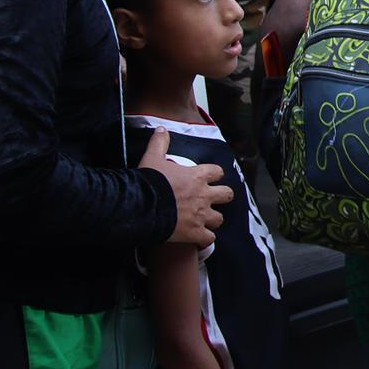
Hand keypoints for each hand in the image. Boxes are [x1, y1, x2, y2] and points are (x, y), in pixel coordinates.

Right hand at [140, 129, 231, 246]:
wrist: (142, 207)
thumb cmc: (149, 182)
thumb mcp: (152, 157)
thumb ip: (159, 143)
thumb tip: (162, 129)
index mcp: (197, 176)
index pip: (218, 172)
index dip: (215, 175)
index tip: (210, 178)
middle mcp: (204, 195)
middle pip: (227, 195)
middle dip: (222, 197)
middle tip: (213, 200)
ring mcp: (201, 215)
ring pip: (219, 219)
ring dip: (213, 220)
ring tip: (205, 221)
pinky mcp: (195, 233)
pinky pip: (209, 239)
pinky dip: (205, 239)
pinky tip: (199, 239)